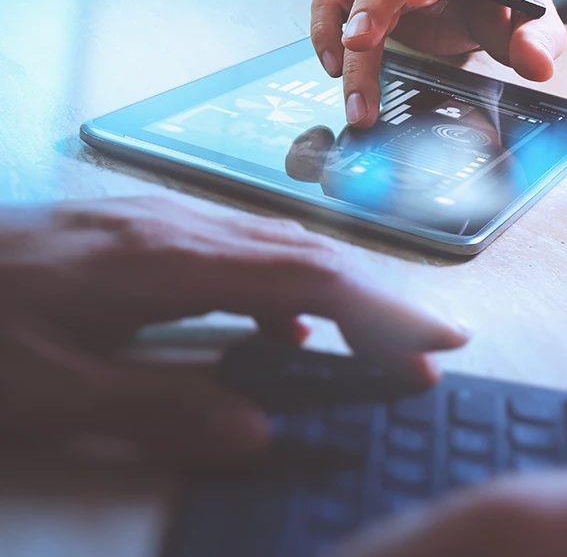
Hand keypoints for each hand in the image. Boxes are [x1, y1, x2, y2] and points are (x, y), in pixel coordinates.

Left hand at [0, 197, 466, 465]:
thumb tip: (260, 428)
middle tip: (428, 349)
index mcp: (163, 261)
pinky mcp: (127, 230)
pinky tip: (276, 318)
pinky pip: (232, 249)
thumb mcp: (47, 391)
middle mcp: (169, 227)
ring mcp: (148, 221)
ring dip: (335, 290)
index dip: (378, 311)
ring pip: (271, 244)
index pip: (305, 276)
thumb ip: (158, 408)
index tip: (435, 346)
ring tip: (370, 341)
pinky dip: (279, 284)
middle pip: (304, 251)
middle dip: (376, 301)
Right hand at [311, 0, 566, 127]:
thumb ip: (540, 42)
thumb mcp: (538, 23)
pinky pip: (334, 0)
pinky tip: (333, 66)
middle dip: (375, 6)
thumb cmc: (509, 5)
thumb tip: (536, 64)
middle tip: (361, 45)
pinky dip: (326, 28)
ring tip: (343, 80)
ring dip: (344, 32)